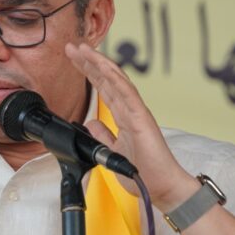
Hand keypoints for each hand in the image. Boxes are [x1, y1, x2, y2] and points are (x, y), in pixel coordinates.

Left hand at [65, 42, 197, 209]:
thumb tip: (91, 123)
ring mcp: (137, 113)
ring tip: (83, 50)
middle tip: (72, 47)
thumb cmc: (144, 172)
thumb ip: (103, 135)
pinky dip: (116, 79)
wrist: (162, 188)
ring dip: (99, 64)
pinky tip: (103, 67)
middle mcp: (131, 110)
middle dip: (89, 62)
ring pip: (117, 81)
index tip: (74, 59)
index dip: (88, 72)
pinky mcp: (142, 120)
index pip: (104, 88)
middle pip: (107, 79)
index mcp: (124, 116)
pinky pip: (128, 95)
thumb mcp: (112, 151)